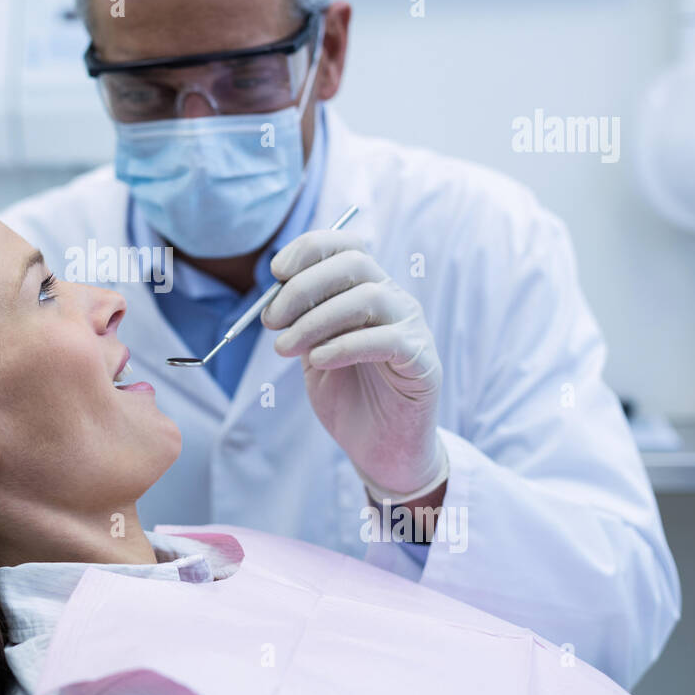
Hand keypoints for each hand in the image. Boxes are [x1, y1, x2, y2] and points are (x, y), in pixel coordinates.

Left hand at [261, 229, 446, 498]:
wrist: (379, 448)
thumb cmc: (346, 396)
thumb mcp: (311, 351)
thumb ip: (299, 321)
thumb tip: (271, 295)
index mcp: (366, 291)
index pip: (346, 246)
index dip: (310, 249)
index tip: (275, 271)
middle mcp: (393, 301)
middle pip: (354, 264)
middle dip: (304, 286)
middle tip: (272, 320)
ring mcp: (411, 328)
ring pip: (369, 297)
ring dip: (316, 319)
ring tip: (286, 348)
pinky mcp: (423, 361)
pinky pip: (387, 339)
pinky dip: (344, 345)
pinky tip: (317, 362)